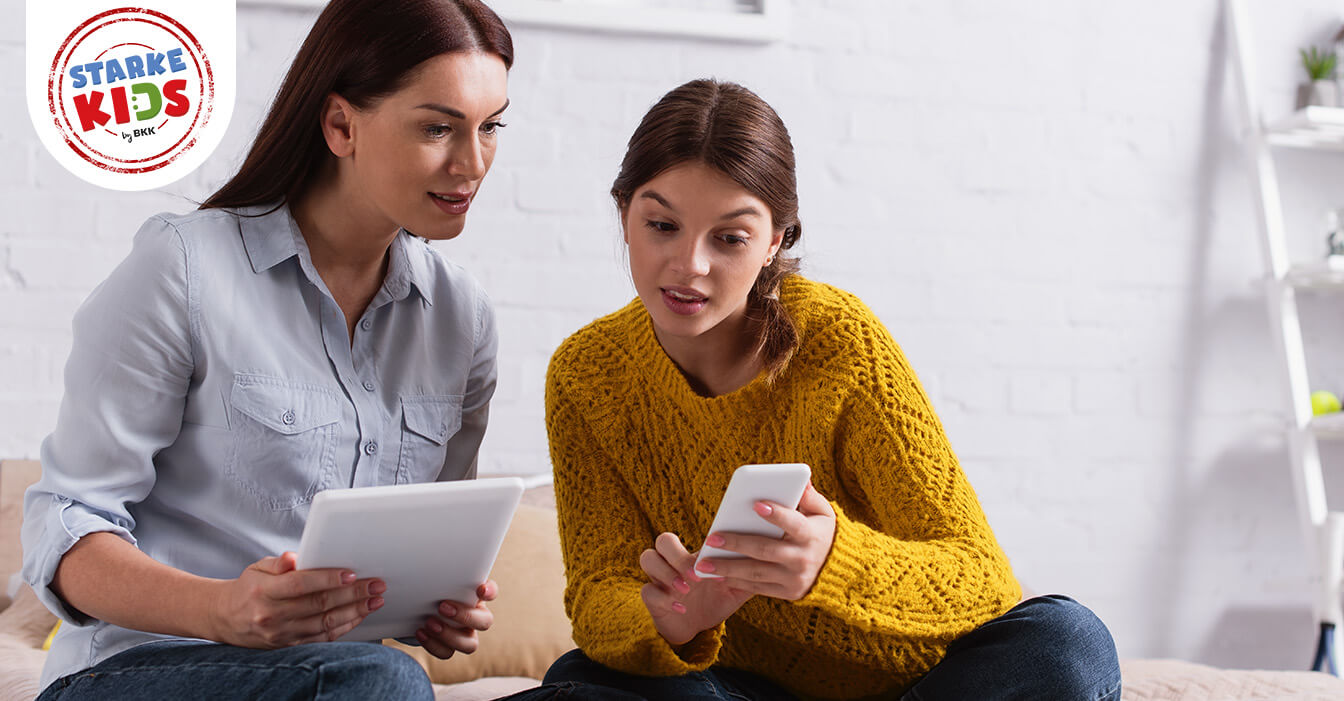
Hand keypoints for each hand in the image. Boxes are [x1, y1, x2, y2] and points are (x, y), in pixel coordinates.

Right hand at [209, 552, 384, 647]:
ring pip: (324, 623)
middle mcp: (273, 615)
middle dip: (352, 594)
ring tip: (374, 600)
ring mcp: (282, 633)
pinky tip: (359, 616)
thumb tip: (294, 557)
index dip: (327, 579)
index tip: (350, 573)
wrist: (226, 619)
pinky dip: (344, 627)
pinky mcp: (290, 644)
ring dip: (354, 611)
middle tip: (376, 585)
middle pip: (318, 604)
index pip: (300, 584)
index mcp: (265, 591)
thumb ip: (278, 562)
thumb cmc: (249, 588)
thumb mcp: (257, 568)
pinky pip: (322, 637)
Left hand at [416, 580, 496, 659]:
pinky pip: (447, 653)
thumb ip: (437, 573)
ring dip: (450, 635)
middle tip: (442, 607)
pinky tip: (420, 632)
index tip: (480, 589)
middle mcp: (475, 616)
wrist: (416, 606)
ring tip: (430, 623)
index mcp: (475, 595)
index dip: (490, 592)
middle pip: (485, 621)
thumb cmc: (430, 588)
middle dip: (466, 616)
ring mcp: (464, 634)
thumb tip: (420, 560)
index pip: (491, 592)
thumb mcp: (434, 579)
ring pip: (470, 644)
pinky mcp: (450, 647)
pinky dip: (433, 645)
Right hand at [639, 532, 751, 645]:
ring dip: (667, 573)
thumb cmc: (717, 599)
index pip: (690, 533)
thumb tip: (769, 556)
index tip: (713, 553)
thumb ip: (747, 572)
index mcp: (692, 554)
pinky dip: (664, 599)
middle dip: (677, 555)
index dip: (696, 542)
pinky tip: (682, 608)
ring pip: (647, 559)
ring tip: (687, 589)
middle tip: (696, 573)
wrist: (699, 626)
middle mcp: (672, 562)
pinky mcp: (653, 600)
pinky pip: (648, 592)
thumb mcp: (735, 587)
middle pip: (662, 541)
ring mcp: (659, 579)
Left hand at [694, 483, 835, 600]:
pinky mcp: (789, 593)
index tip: (756, 504)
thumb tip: (800, 480)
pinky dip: (736, 582)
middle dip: (737, 543)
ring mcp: (795, 579)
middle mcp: (803, 559)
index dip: (776, 515)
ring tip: (704, 563)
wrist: (839, 571)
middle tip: (712, 537)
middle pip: (765, 550)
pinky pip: (758, 588)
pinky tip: (717, 575)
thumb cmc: (823, 532)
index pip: (793, 524)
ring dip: (728, 568)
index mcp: (812, 535)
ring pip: (756, 573)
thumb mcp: (823, 513)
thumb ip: (809, 496)